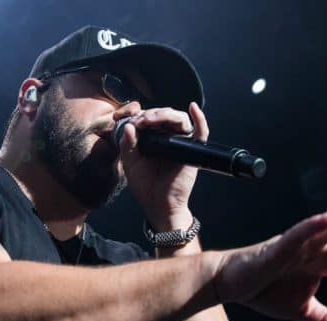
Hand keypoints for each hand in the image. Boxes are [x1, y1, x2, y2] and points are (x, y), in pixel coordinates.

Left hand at [115, 102, 208, 228]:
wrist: (158, 205)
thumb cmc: (146, 186)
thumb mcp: (130, 164)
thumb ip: (127, 145)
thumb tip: (129, 127)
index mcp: (153, 139)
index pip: (149, 118)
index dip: (139, 114)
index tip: (125, 118)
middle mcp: (168, 138)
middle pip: (164, 115)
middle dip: (151, 114)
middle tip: (140, 121)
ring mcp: (181, 143)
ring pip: (179, 119)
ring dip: (165, 114)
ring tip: (151, 120)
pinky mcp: (192, 151)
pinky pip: (201, 131)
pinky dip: (199, 118)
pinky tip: (193, 108)